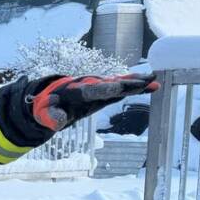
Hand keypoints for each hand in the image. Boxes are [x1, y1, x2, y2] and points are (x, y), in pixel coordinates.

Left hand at [28, 74, 158, 131]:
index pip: (91, 90)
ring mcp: (98, 87)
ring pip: (119, 83)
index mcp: (75, 92)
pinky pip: (123, 87)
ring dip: (136, 81)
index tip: (118, 87)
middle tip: (146, 80)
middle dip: (127, 82)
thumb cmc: (47, 107)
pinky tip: (153, 84)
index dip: (104, 89)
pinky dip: (137, 85)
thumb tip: (61, 121)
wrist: (51, 97)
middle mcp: (89, 85)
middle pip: (110, 84)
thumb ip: (51, 117)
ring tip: (154, 79)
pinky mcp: (105, 90)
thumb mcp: (44, 115)